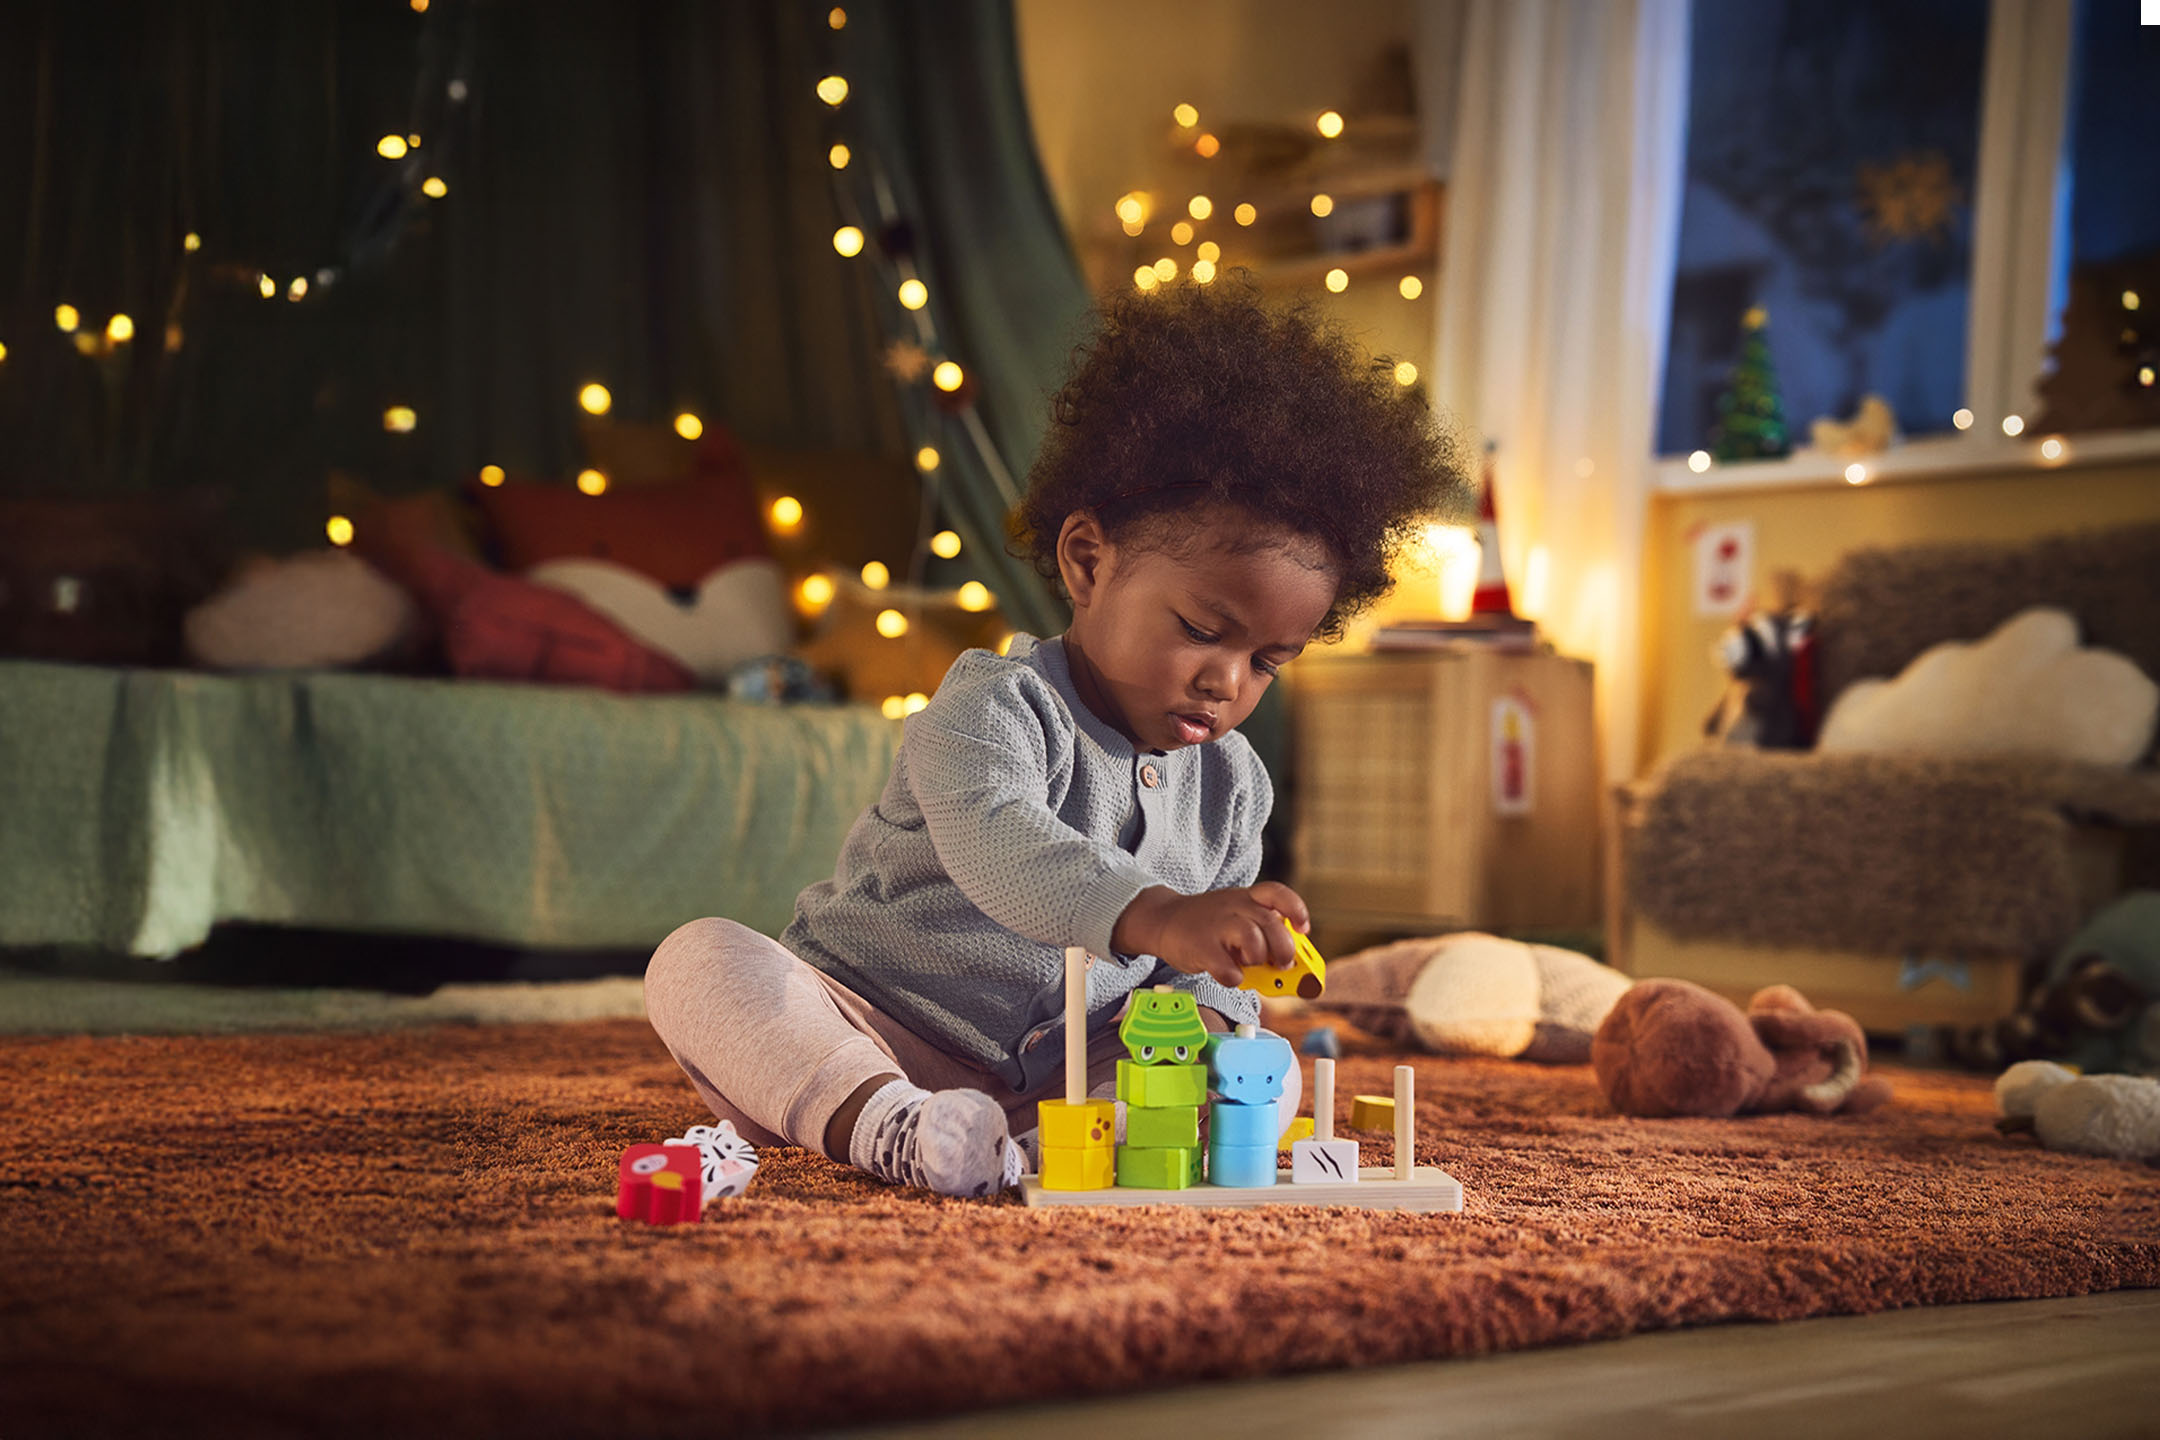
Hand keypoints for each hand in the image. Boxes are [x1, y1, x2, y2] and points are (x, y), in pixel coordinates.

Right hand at [1112, 882, 1311, 987]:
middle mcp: (1234, 907)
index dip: (1296, 911)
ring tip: (1248, 964)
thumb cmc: (1209, 924)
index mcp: (1246, 898)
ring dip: (1258, 958)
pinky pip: (1229, 969)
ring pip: (1253, 941)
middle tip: (1282, 964)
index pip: (1278, 894)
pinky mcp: (1202, 948)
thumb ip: (1260, 930)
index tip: (1303, 929)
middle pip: (1272, 924)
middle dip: (1284, 950)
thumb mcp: (1236, 915)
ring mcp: (1217, 926)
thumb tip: (1289, 963)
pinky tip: (1227, 974)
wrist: (1163, 920)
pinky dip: (1234, 978)